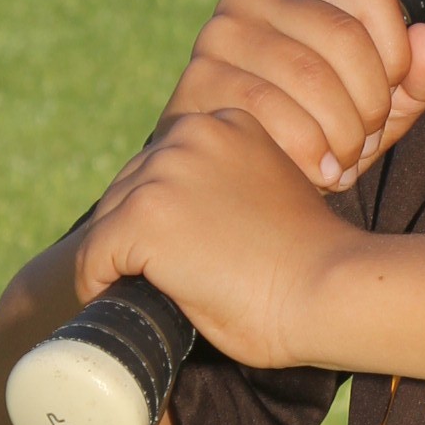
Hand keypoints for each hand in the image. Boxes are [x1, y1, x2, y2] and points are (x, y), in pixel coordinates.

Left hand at [76, 108, 360, 370]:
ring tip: (147, 293)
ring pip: (108, 221)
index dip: (165, 211)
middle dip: (138, 233)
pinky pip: (91, 257)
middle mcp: (192, 133)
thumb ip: (233, 182)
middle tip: (164, 279)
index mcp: (228, 122)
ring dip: (120, 259)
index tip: (182, 249)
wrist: (333, 289)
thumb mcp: (272, 191)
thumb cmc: (315, 260)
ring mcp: (165, 173)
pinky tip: (119, 302)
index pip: (164, 163)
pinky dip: (96, 284)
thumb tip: (191, 217)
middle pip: (129, 187)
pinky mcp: (144, 217)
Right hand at [160, 0, 424, 188]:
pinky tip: (316, 173)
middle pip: (346, 38)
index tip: (386, 104)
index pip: (375, 1)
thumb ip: (415, 79)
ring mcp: (220, 35)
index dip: (398, 61)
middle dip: (369, 106)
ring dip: (342, 134)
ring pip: (311, 75)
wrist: (232, 181)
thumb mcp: (375, 109)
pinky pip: (269, 109)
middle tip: (364, 146)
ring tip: (342, 164)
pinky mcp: (197, 80)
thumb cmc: (311, 136)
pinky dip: (307, 150)